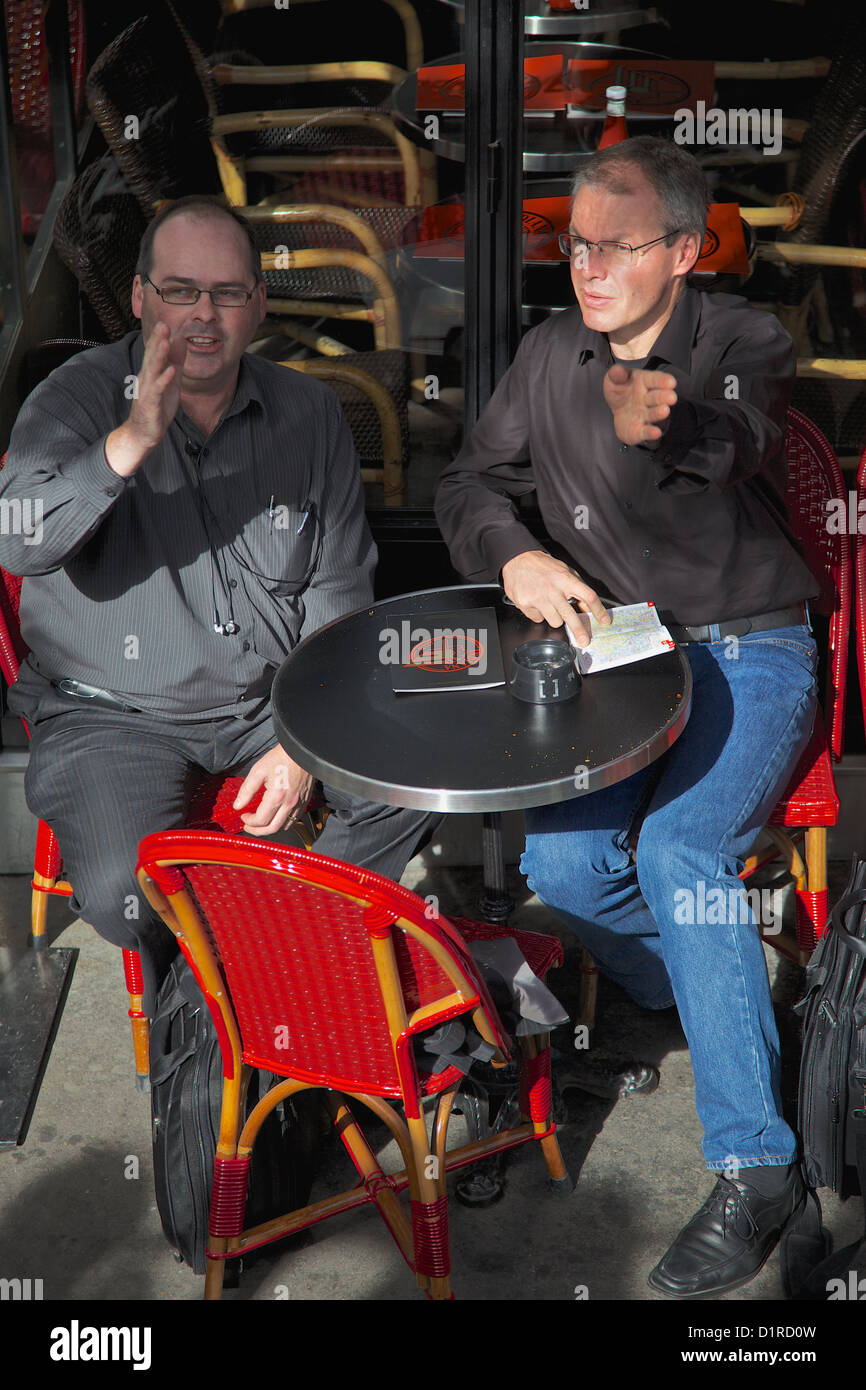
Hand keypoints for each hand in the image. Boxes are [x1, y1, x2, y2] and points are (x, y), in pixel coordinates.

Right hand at [105, 324, 186, 476]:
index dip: (159, 338)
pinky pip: (158, 390)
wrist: (143, 433)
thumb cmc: (156, 407)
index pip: (154, 352)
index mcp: (151, 373)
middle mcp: (146, 379)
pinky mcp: (151, 404)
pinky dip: (164, 380)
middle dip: (157, 341)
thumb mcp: (170, 382)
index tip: (165, 322)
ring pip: (153, 370)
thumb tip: (180, 342)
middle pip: (152, 357)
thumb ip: (175, 363)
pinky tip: (171, 371)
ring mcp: (147, 391)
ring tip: (166, 342)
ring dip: (159, 356)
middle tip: (163, 324)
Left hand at [232, 745, 313, 835]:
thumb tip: (237, 805)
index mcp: (276, 797)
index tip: (243, 816)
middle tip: (248, 826)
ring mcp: (298, 804)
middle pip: (272, 829)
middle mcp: (289, 804)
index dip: (249, 821)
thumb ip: (246, 790)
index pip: (260, 820)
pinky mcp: (305, 801)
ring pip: (284, 827)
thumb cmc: (281, 758)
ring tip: (261, 823)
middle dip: (257, 831)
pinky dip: (283, 823)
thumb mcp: (258, 771)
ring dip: (270, 828)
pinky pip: (294, 819)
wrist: (301, 751)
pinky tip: (276, 816)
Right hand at [501, 550, 609, 646]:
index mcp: (566, 579)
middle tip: (584, 641)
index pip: (588, 596)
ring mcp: (538, 598)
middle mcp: (553, 589)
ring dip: (555, 617)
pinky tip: (536, 602)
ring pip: (555, 621)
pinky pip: (538, 619)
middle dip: (579, 631)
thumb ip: (577, 588)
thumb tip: (587, 608)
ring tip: (549, 604)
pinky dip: (539, 614)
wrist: (517, 560)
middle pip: (570, 616)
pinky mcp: (526, 604)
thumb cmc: (543, 566)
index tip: (604, 620)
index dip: (598, 610)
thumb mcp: (565, 571)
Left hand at [603, 364, 677, 446]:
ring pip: (653, 414)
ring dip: (659, 413)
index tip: (671, 382)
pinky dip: (651, 433)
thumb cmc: (620, 391)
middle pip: (657, 397)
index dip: (663, 380)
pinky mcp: (640, 431)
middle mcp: (648, 399)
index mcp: (644, 382)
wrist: (618, 411)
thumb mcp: (614, 379)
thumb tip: (618, 371)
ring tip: (665, 410)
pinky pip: (646, 432)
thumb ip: (616, 374)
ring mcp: (645, 415)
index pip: (655, 380)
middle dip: (664, 397)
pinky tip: (656, 432)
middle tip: (672, 397)